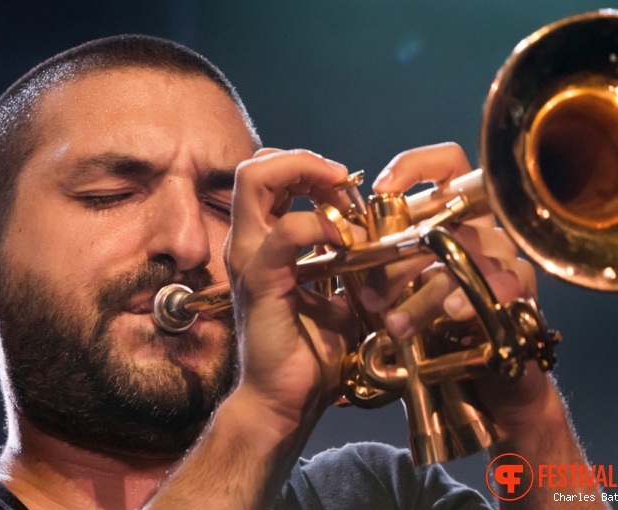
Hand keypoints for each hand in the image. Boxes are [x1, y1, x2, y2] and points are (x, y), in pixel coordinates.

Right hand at [225, 148, 357, 430]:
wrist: (285, 398)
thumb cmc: (307, 351)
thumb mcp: (332, 293)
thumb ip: (340, 261)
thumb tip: (371, 237)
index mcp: (261, 243)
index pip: (268, 177)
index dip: (306, 167)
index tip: (344, 185)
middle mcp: (247, 243)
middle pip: (255, 166)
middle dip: (304, 161)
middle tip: (341, 181)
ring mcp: (248, 258)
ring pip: (256, 180)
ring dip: (308, 176)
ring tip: (343, 200)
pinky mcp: (260, 279)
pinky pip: (287, 230)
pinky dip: (321, 224)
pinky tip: (347, 241)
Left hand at [363, 142, 547, 435]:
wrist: (480, 378)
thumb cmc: (434, 326)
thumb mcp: (397, 288)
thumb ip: (378, 261)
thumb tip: (342, 240)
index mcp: (453, 219)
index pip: (448, 166)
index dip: (417, 165)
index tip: (384, 187)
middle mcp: (482, 232)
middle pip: (448, 219)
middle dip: (402, 256)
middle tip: (370, 296)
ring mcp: (505, 260)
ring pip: (468, 257)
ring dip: (426, 292)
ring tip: (395, 324)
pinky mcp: (523, 293)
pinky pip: (505, 284)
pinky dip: (473, 299)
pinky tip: (453, 315)